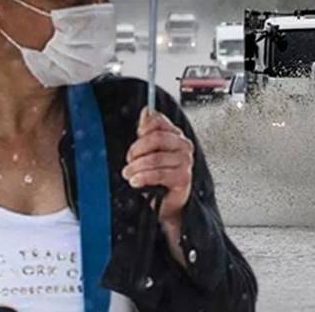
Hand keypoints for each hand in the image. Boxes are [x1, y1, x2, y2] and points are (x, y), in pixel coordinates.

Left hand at [122, 108, 194, 227]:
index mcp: (175, 135)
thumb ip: (147, 131)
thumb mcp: (149, 151)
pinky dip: (143, 177)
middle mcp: (183, 145)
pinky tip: (135, 181)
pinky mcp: (183, 177)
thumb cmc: (158, 176)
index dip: (144, 127)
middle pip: (157, 138)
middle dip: (137, 150)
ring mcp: (185, 161)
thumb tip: (146, 111)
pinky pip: (159, 173)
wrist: (166, 203)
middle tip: (129, 160)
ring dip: (136, 167)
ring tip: (129, 173)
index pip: (159, 121)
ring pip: (155, 157)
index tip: (137, 135)